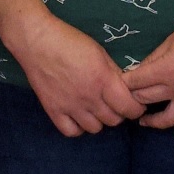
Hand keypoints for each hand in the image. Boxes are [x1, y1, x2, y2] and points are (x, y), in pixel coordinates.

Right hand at [0, 9, 147, 138]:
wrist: (37, 41)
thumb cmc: (70, 41)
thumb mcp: (99, 52)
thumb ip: (114, 73)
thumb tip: (126, 88)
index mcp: (103, 80)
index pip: (130, 108)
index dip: (136, 108)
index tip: (134, 103)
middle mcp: (89, 97)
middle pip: (114, 120)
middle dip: (119, 113)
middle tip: (114, 103)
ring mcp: (70, 107)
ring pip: (95, 129)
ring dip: (99, 120)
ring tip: (95, 108)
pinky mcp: (53, 110)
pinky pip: (72, 132)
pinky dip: (78, 127)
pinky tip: (78, 116)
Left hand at [123, 10, 173, 139]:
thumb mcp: (172, 40)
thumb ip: (153, 58)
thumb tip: (138, 71)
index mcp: (166, 70)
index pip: (134, 83)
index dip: (122, 83)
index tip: (117, 83)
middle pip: (146, 100)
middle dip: (133, 98)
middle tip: (126, 98)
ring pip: (168, 120)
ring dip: (152, 122)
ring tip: (143, 120)